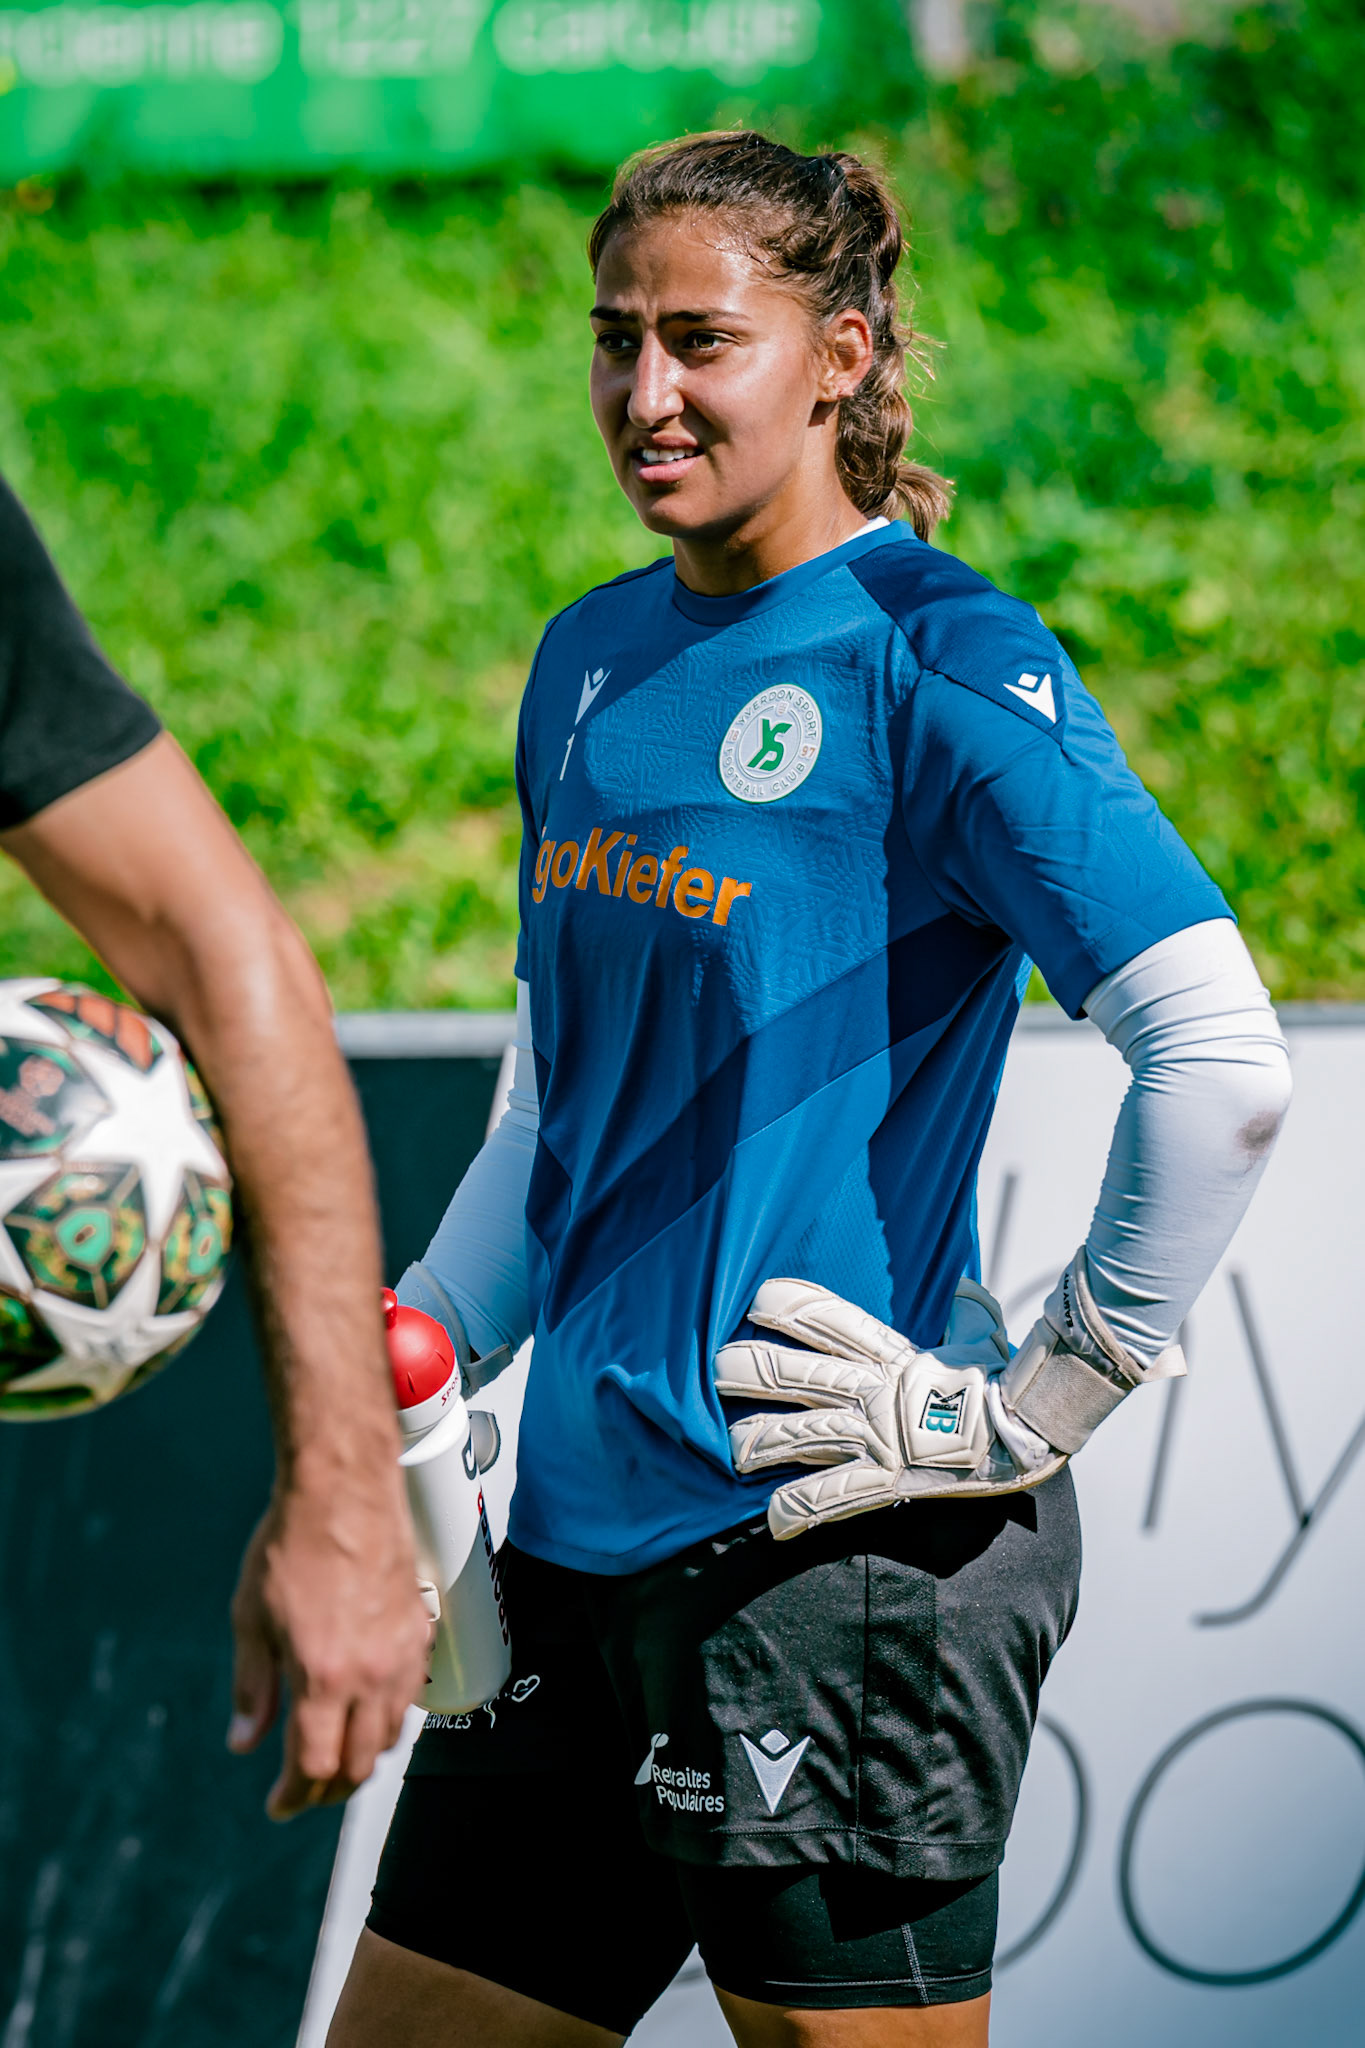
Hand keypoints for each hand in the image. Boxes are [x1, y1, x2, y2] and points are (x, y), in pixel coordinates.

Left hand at [227, 1474, 429, 1818]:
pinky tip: (369, 1709)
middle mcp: (369, 1674)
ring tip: (335, 1756)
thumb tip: (245, 1741)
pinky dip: (390, 1718)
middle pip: (358, 1763)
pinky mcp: (420, 1630)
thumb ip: (253, 1687)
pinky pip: (411, 1696)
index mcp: (322, 1677)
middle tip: (304, 1789)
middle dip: (328, 1788)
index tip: (278, 1803)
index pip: (313, 1765)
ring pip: (391, 1735)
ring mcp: (402, 1654)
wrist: (344, 1490)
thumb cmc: (293, 1545)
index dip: (293, 1797)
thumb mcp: (250, 1619)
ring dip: (362, 1757)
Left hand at [716, 1275, 1066, 1538]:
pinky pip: (832, 1497)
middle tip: (715, 1369)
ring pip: (799, 1434)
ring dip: (757, 1442)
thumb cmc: (1004, 1385)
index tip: (756, 1299)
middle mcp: (872, 1391)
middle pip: (794, 1373)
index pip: (830, 1318)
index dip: (789, 1305)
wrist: (1027, 1434)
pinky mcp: (885, 1480)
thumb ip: (967, 1311)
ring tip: (730, 1451)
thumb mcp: (984, 1336)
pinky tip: (772, 1523)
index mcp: (891, 1355)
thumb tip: (967, 1286)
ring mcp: (875, 1437)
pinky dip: (799, 1512)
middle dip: (749, 1370)